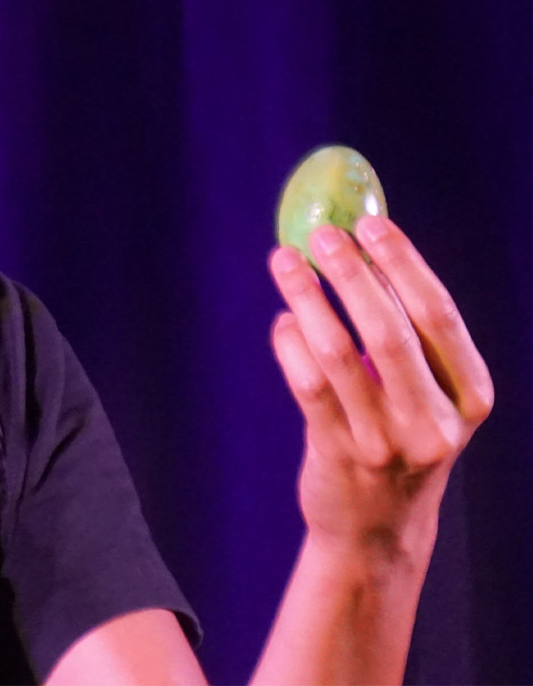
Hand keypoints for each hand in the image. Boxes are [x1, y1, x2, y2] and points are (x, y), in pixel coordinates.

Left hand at [269, 216, 491, 569]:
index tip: (371, 224)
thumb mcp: (423, 394)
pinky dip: (290, 342)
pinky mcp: (338, 454)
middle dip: (353, 275)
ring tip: (283, 259)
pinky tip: (283, 319)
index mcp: (469, 396)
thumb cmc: (398, 436)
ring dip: (307, 298)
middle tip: (322, 234)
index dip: (404, 264)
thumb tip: (359, 246)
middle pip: (391, 331)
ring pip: (339, 355)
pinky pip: (306, 385)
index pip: (439, 317)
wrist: (377, 528)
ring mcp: (386, 442)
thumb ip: (404, 333)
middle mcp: (435, 422)